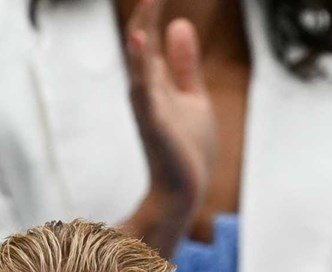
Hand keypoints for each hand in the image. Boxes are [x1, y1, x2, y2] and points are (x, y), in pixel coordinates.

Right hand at [121, 0, 215, 256]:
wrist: (184, 191)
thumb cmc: (186, 149)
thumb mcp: (192, 96)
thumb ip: (184, 64)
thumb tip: (179, 24)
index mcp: (155, 81)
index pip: (149, 35)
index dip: (151, 9)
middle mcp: (146, 89)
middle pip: (141, 41)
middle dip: (145, 13)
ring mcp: (148, 106)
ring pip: (139, 62)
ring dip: (141, 30)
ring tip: (148, 0)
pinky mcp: (154, 123)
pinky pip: (145, 91)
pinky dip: (141, 66)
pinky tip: (141, 42)